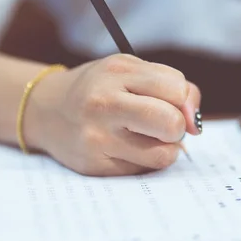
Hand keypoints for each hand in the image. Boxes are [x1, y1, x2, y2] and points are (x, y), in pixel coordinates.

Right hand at [26, 54, 201, 175]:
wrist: (46, 110)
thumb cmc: (99, 87)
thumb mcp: (128, 70)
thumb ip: (169, 85)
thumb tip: (194, 124)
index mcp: (117, 72)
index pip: (177, 90)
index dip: (184, 100)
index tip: (176, 104)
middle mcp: (104, 103)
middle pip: (172, 124)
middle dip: (177, 127)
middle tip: (163, 124)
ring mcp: (97, 137)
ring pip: (163, 154)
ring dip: (164, 147)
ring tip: (146, 136)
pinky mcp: (94, 165)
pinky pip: (142, 170)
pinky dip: (144, 160)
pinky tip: (126, 146)